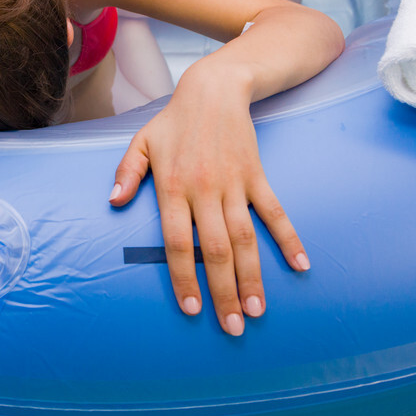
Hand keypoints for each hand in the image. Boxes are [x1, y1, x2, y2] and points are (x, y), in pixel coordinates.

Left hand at [109, 71, 309, 335]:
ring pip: (245, 238)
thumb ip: (127, 174)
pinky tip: (301, 265)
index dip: (185, 277)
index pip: (177, 242)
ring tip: (258, 310)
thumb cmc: (174, 121)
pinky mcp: (257, 176)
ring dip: (253, 276)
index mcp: (172, 187)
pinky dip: (288, 238)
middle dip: (223, 291)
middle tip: (233, 326)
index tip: (192, 309)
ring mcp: (234, 184)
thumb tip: (114, 202)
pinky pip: (275, 212)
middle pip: (215, 250)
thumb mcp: (141, 142)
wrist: (214, 89)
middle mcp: (204, 190)